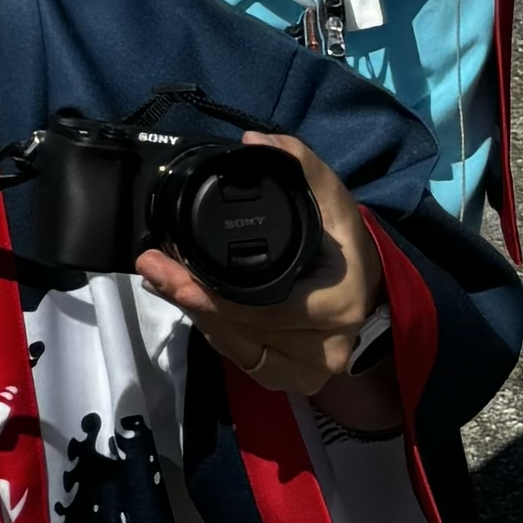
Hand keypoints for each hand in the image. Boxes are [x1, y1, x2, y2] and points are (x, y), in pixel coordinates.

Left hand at [139, 133, 390, 413]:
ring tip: (161, 279)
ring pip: (235, 348)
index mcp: (337, 305)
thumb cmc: (349, 248)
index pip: (264, 308)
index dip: (211, 294)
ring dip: (195, 314)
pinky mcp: (288, 380)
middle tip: (152, 269)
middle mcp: (325, 348)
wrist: (370, 292)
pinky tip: (192, 303)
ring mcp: (307, 372)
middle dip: (189, 298)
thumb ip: (300, 165)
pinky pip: (241, 360)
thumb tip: (255, 142)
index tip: (168, 269)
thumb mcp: (334, 200)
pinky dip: (214, 331)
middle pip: (241, 330)